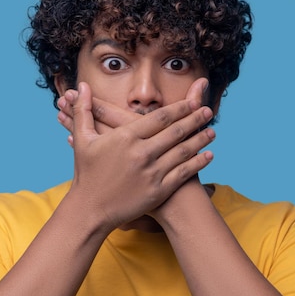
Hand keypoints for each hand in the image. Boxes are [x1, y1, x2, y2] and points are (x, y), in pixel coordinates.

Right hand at [64, 82, 213, 230]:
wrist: (90, 210)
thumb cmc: (86, 173)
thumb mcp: (82, 139)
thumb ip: (84, 110)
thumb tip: (82, 85)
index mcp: (125, 137)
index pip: (159, 118)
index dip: (179, 108)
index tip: (193, 101)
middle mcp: (141, 153)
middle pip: (175, 132)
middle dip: (195, 120)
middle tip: (208, 111)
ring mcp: (151, 172)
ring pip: (183, 152)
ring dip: (200, 140)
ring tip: (212, 132)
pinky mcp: (158, 190)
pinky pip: (183, 173)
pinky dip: (197, 163)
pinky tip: (208, 156)